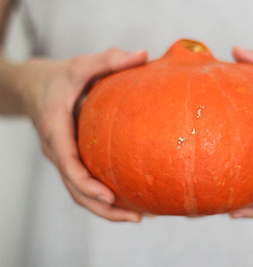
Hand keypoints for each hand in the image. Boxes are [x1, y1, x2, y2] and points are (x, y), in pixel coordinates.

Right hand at [18, 48, 147, 221]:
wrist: (30, 86)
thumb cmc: (56, 77)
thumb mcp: (79, 65)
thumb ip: (108, 60)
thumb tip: (144, 55)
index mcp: (56, 129)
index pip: (67, 163)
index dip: (86, 182)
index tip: (109, 196)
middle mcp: (57, 150)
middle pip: (76, 189)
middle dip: (103, 209)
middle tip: (137, 218)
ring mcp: (63, 158)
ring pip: (79, 192)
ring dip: (105, 209)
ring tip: (138, 216)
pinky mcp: (70, 159)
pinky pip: (84, 183)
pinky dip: (102, 196)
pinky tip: (127, 198)